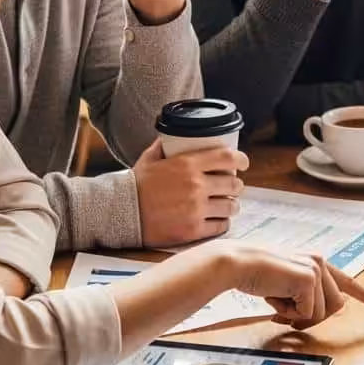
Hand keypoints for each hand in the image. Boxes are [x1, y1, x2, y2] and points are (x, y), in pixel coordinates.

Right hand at [134, 141, 249, 246]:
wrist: (119, 213)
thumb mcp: (150, 159)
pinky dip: (222, 222)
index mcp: (188, 165)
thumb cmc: (135, 185)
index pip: (226, 158)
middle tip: (233, 187)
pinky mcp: (192, 230)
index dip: (241, 160)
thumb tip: (174, 134)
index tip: (244, 163)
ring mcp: (196, 209)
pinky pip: (220, 226)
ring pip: (230, 206)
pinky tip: (219, 220)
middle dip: (236, 185)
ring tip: (228, 205)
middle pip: (233, 184)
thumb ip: (165, 146)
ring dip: (232, 205)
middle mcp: (196, 186)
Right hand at [224, 247, 363, 329]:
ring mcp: (317, 270)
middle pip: (334, 307)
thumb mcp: (288, 284)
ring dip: (297, 315)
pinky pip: (306, 313)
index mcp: (318, 262)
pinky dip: (288, 313)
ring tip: (276, 298)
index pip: (346, 281)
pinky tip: (274, 296)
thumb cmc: (258, 275)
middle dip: (311, 317)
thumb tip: (318, 312)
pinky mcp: (309, 279)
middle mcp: (321, 263)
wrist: (240, 264)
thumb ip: (307, 294)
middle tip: (285, 313)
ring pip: (321, 314)